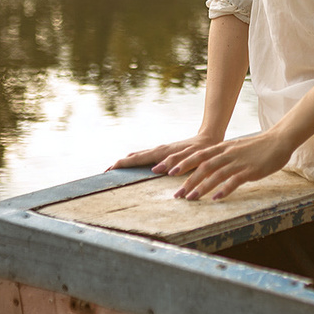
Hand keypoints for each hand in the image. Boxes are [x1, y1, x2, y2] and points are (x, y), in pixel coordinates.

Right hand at [109, 133, 223, 172]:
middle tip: (105, 174)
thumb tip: (156, 169)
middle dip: (119, 164)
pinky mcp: (164, 153)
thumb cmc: (200, 151)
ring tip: (115, 171)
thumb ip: (174, 163)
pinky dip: (136, 161)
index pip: (136, 159)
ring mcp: (160, 151)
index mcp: (160, 153)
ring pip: (139, 156)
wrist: (208, 140)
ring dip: (126, 163)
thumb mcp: (189, 158)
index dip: (121, 164)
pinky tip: (134, 166)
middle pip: (133, 156)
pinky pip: (145, 157)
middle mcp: (158, 151)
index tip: (108, 170)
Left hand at [167, 130, 294, 200]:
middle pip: (203, 166)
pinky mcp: (250, 170)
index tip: (169, 172)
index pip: (199, 155)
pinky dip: (223, 189)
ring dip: (202, 187)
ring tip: (191, 198)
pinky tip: (216, 198)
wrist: (278, 141)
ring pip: (215, 174)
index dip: (183, 163)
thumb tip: (209, 165)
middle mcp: (228, 154)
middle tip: (176, 193)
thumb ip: (223, 155)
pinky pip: (234, 181)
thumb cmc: (257, 147)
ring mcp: (238, 162)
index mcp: (223, 148)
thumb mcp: (236, 148)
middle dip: (188, 180)